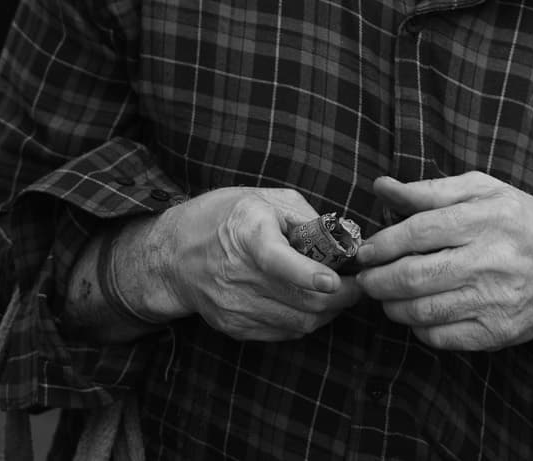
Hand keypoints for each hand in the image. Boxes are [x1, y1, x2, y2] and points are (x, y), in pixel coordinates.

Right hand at [152, 187, 362, 341]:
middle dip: (340, 297)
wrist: (173, 256)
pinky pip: (284, 332)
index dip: (308, 273)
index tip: (334, 280)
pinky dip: (305, 321)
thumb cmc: (225, 217)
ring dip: (328, 312)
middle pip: (299, 299)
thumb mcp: (265, 199)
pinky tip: (312, 304)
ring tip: (340, 295)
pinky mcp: (234, 327)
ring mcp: (234, 306)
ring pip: (298, 322)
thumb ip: (306, 218)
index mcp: (246, 233)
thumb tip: (342, 242)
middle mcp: (237, 274)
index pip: (277, 260)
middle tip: (359, 286)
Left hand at [353, 172, 532, 352]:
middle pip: (414, 276)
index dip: (383, 244)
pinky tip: (417, 315)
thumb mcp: (486, 191)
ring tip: (386, 297)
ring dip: (392, 306)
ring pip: (423, 310)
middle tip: (366, 279)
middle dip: (378, 280)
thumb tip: (382, 186)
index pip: (419, 232)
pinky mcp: (496, 332)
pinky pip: (441, 337)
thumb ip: (431, 189)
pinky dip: (419, 329)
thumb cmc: (524, 223)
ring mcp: (493, 300)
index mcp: (485, 218)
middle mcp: (489, 260)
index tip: (364, 251)